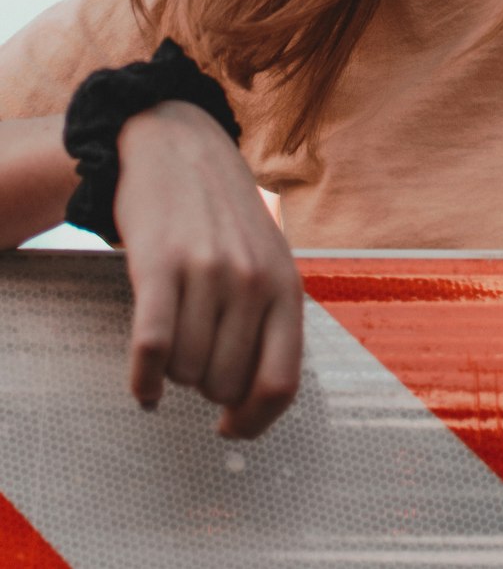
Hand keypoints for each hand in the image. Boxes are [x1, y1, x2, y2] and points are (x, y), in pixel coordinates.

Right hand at [114, 99, 302, 438]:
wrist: (178, 146)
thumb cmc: (225, 217)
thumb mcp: (270, 260)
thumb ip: (273, 323)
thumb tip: (261, 404)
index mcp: (287, 285)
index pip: (280, 383)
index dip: (254, 422)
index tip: (230, 429)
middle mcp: (252, 280)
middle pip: (224, 385)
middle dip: (206, 384)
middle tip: (196, 353)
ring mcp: (206, 271)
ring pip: (185, 372)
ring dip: (173, 373)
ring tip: (175, 338)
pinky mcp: (159, 265)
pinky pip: (150, 349)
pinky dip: (142, 381)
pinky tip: (141, 387)